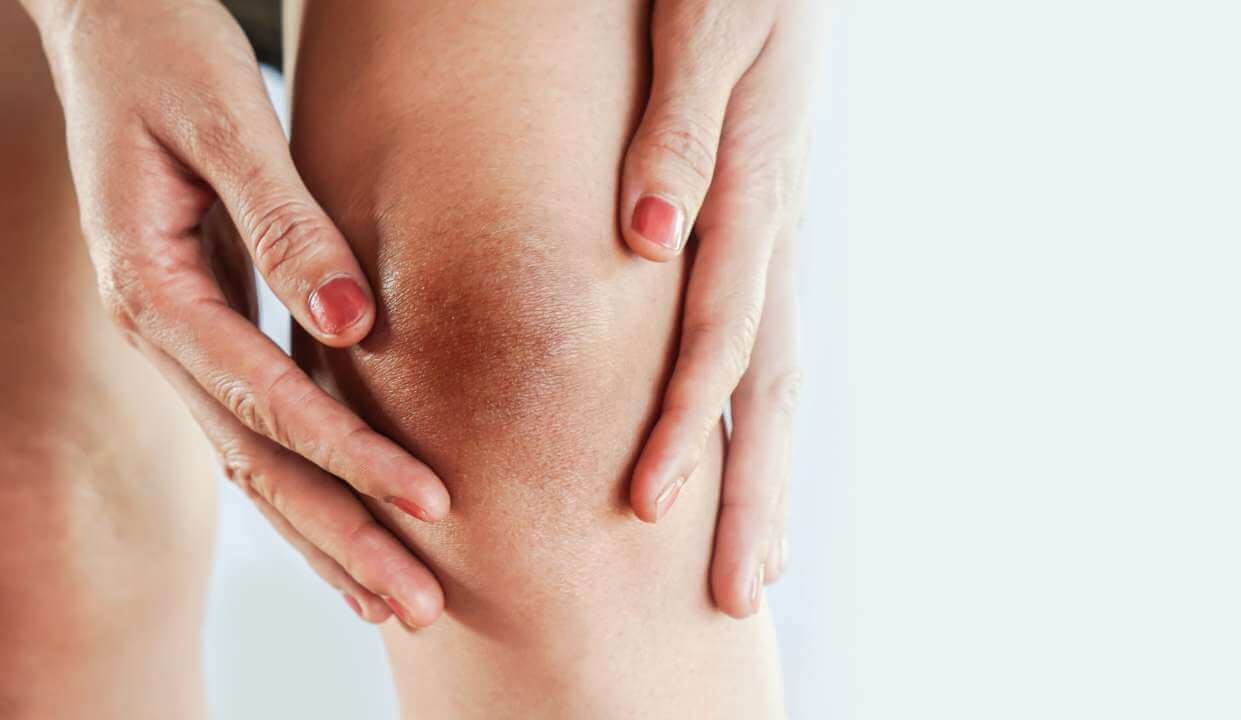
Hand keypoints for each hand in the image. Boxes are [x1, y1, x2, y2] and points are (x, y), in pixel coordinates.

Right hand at [21, 0, 446, 627]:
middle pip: (257, 463)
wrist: (106, 25)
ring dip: (324, 535)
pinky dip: (307, 483)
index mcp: (154, 290)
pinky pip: (255, 427)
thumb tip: (354, 323)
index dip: (352, 458)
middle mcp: (160, 336)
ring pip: (253, 463)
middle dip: (341, 536)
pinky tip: (351, 523)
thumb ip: (285, 226)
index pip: (267, 400)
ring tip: (394, 598)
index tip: (432, 504)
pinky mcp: (207, 330)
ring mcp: (178, 343)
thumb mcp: (224, 123)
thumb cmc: (162, 57)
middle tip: (417, 603)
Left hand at [620, 0, 816, 616]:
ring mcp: (781, 237)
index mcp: (754, 190)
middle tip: (737, 593)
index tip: (647, 505)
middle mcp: (777, 231)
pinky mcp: (770, 230)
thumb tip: (649, 237)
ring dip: (769, 476)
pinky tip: (749, 460)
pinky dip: (761, 416)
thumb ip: (678, 134)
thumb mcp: (703, 33)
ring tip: (758, 564)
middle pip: (769, 384)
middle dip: (750, 492)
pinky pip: (770, 341)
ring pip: (782, 378)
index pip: (719, 329)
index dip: (687, 421)